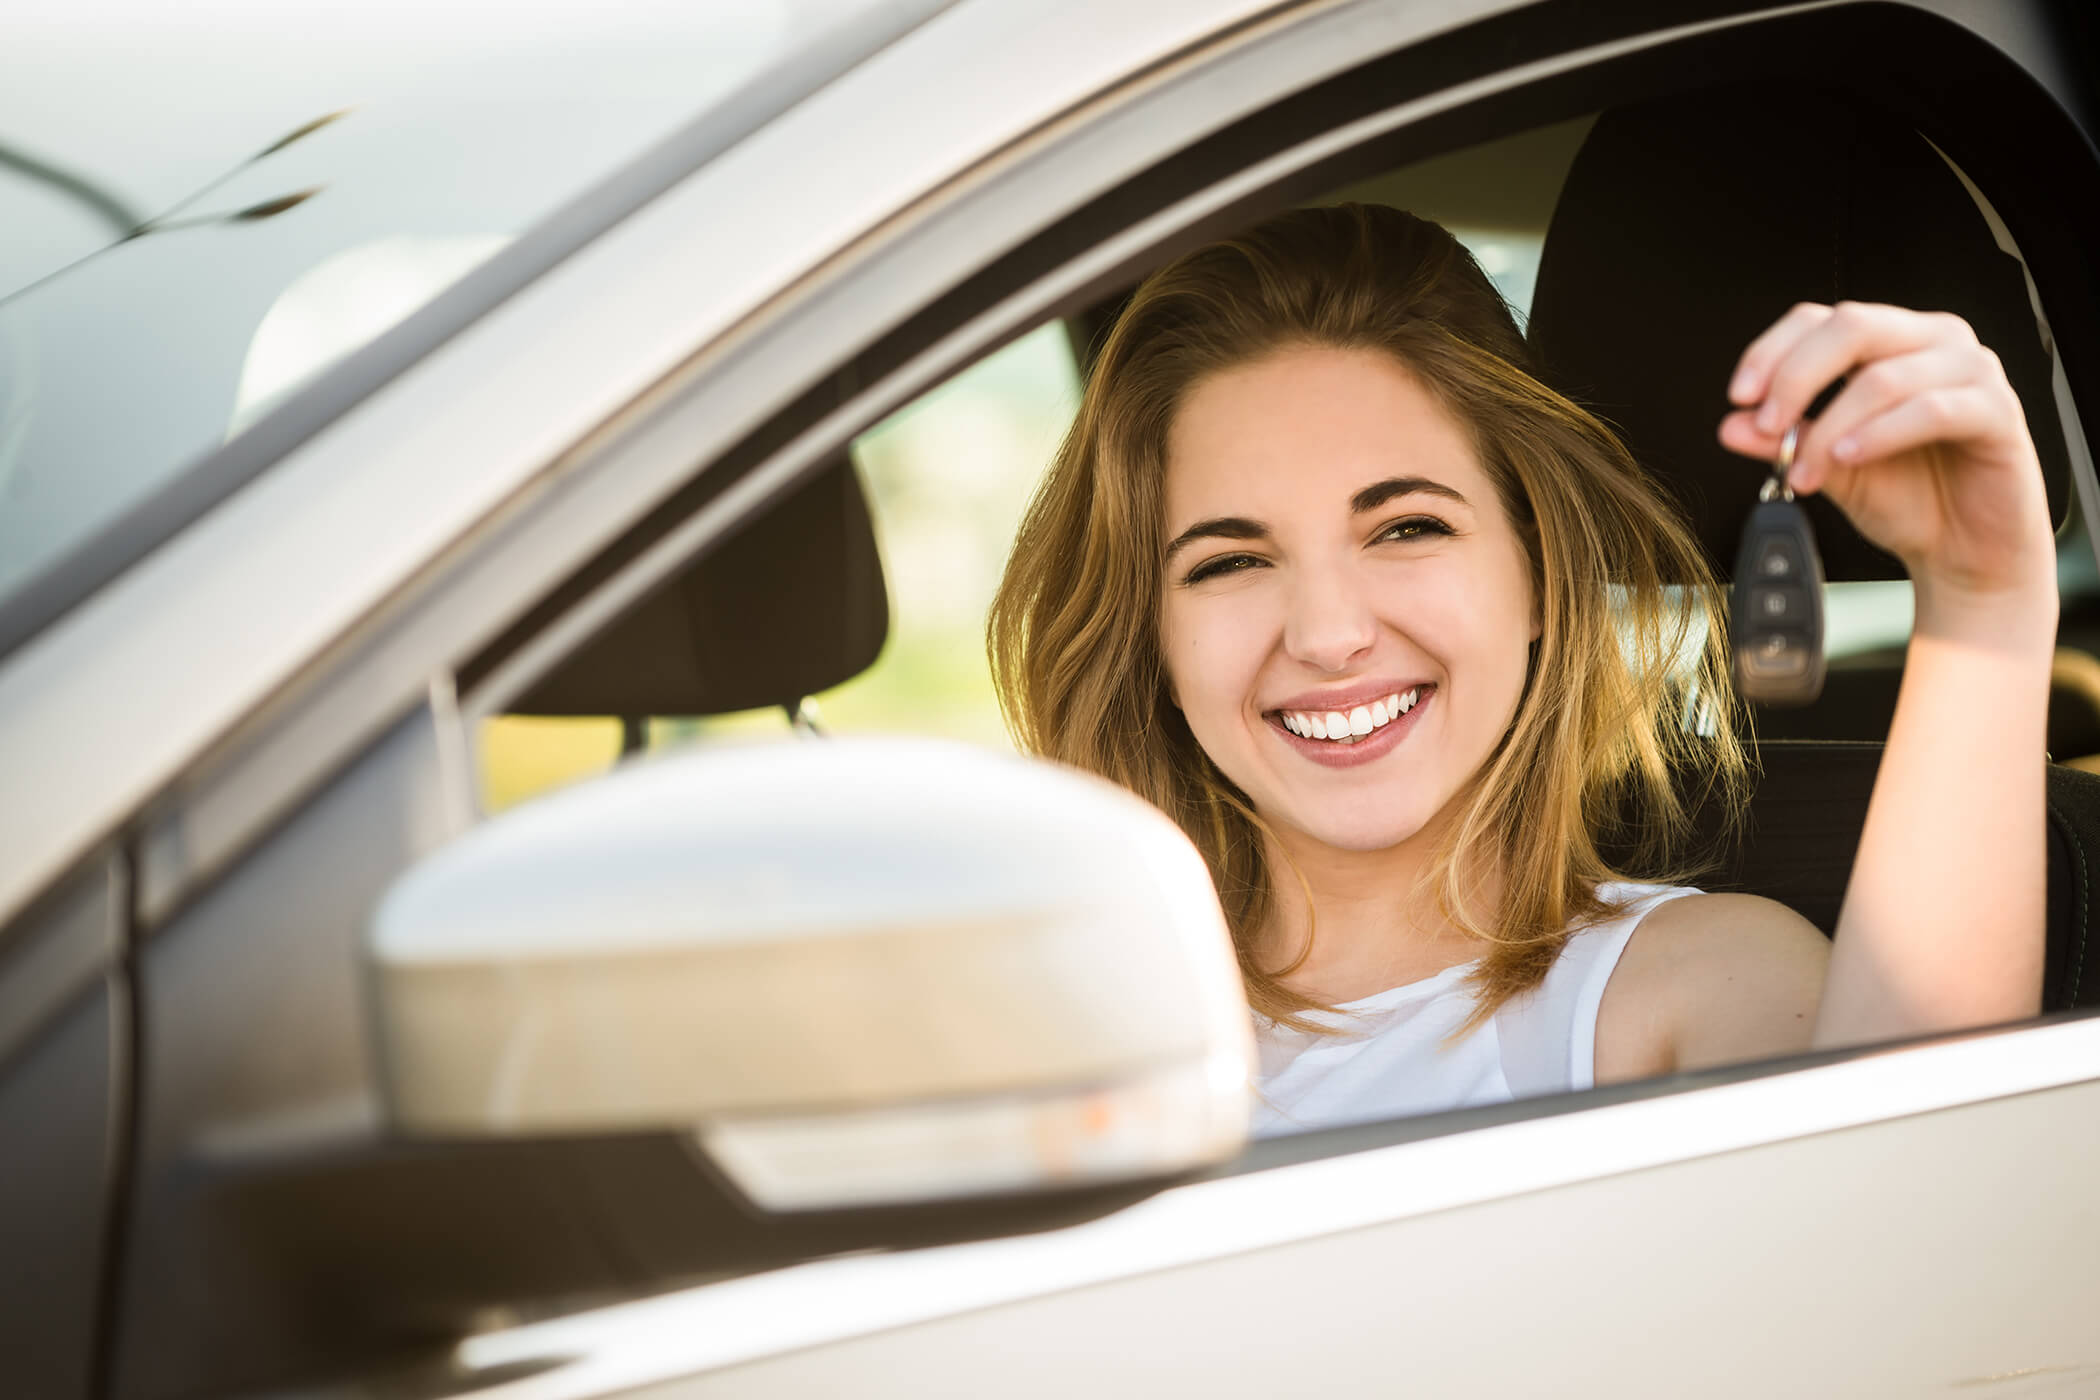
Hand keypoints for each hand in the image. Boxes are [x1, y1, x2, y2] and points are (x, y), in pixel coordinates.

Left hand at [1717, 301, 2055, 628]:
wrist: (1965, 552)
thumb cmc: (1909, 499)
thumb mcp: (1829, 468)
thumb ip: (1784, 441)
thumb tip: (1730, 425)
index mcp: (1890, 342)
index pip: (1819, 319)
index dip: (1771, 352)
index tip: (1739, 398)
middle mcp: (1932, 341)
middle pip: (1851, 327)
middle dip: (1795, 379)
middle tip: (1766, 428)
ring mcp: (1971, 371)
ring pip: (1883, 376)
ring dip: (1831, 427)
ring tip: (1803, 471)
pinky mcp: (1999, 411)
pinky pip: (1932, 409)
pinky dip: (1880, 434)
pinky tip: (1849, 459)